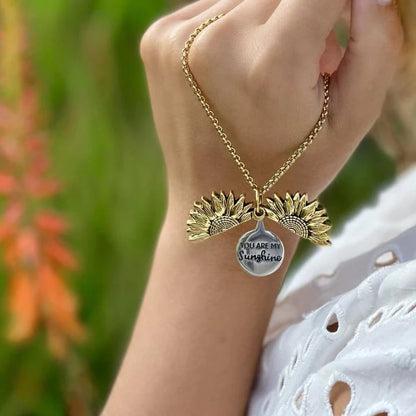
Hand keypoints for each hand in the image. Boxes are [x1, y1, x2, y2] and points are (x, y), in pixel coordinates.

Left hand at [140, 0, 402, 203]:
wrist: (216, 206)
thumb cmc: (288, 175)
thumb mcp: (350, 122)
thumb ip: (375, 45)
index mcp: (268, 65)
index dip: (339, 4)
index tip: (338, 29)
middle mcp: (214, 43)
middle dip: (305, 18)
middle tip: (304, 70)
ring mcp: (176, 40)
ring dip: (267, 24)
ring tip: (267, 78)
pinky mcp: (157, 41)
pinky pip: (212, 10)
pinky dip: (233, 31)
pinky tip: (236, 74)